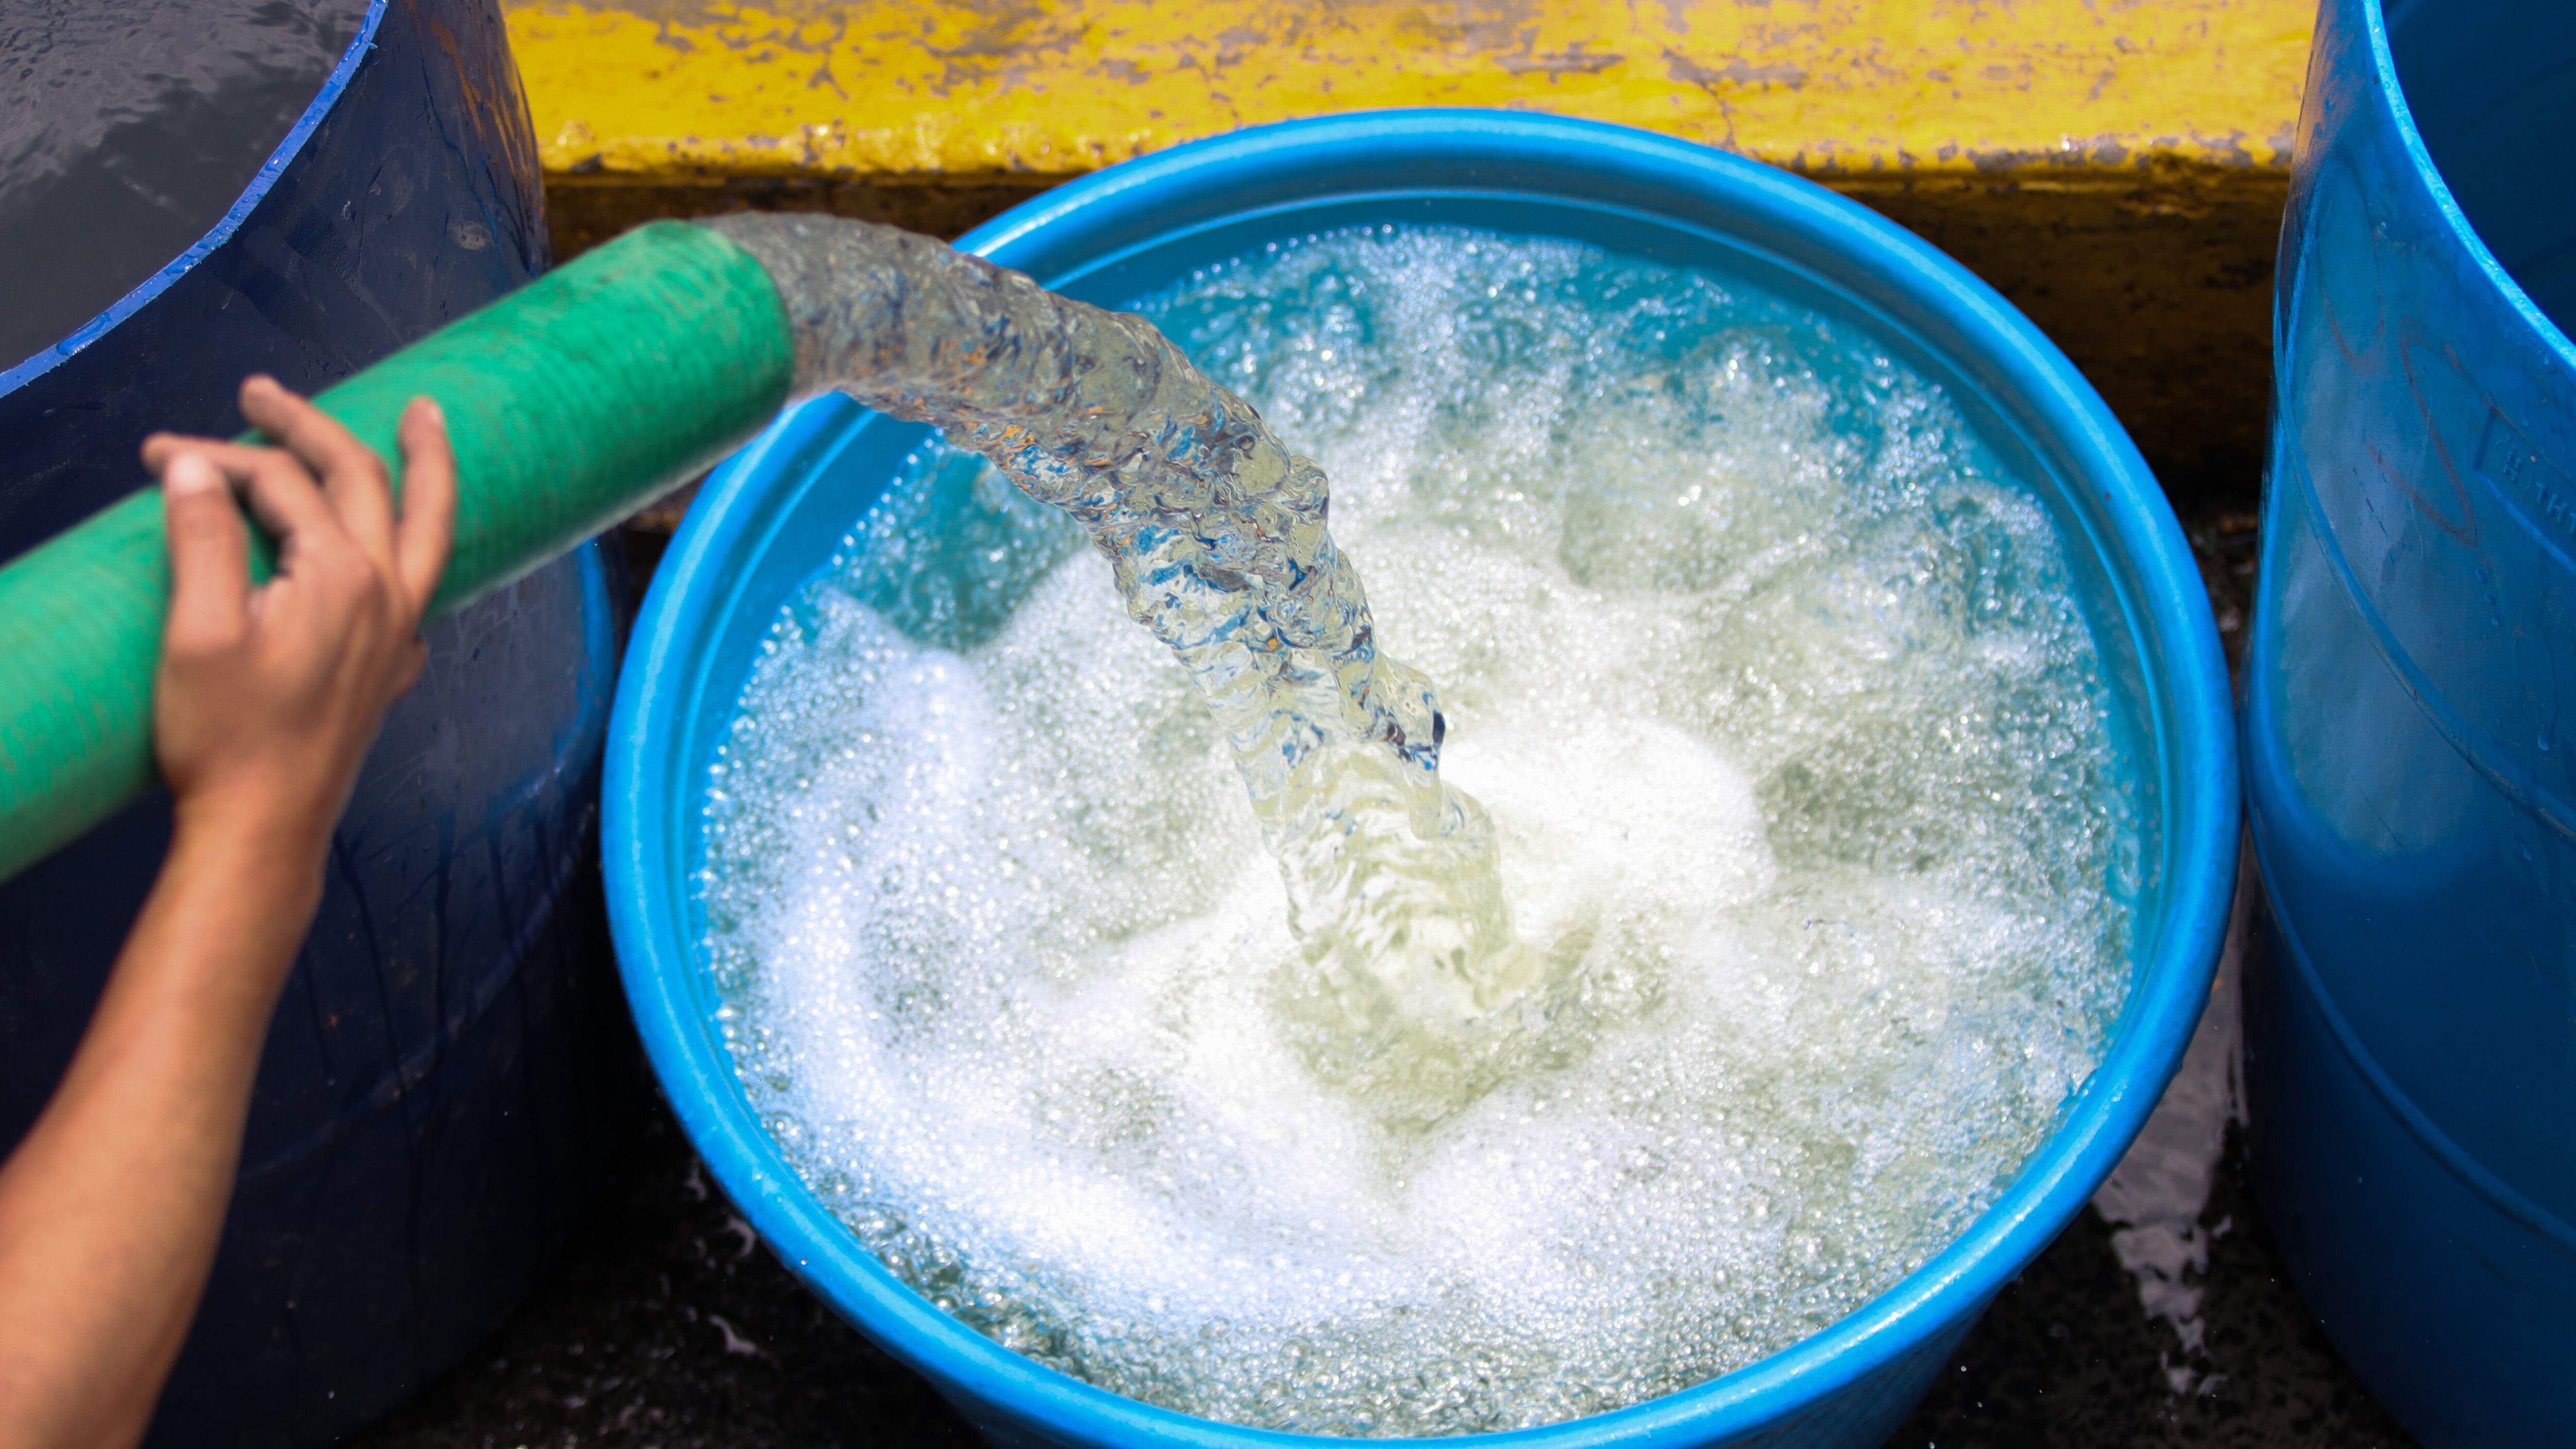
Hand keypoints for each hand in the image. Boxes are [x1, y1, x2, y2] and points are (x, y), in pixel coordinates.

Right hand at [140, 375, 455, 867]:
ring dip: (422, 467)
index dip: (217, 458)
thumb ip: (201, 539)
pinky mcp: (390, 666)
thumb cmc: (225, 736)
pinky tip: (405, 539)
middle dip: (312, 426)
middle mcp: (387, 593)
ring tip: (422, 417)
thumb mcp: (196, 630)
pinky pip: (421, 583)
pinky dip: (417, 541)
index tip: (158, 455)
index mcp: (342, 575)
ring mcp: (398, 631)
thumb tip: (192, 465)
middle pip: (362, 480)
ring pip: (424, 527)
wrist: (263, 826)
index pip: (281, 484)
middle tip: (262, 389)